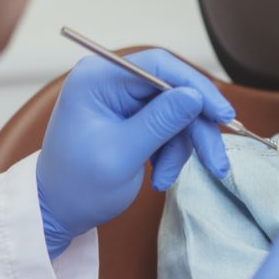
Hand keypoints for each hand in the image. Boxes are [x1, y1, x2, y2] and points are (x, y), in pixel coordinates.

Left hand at [36, 49, 234, 257]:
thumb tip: (195, 96)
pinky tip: (160, 176)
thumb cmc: (77, 185)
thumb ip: (160, 122)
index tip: (220, 115)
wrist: (57, 212)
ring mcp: (122, 101)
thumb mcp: (122, 154)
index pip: (159, 66)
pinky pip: (168, 128)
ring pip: (176, 113)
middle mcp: (111, 82)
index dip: (195, 87)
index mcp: (99, 79)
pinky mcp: (132, 119)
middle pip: (173, 91)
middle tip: (215, 162)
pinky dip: (171, 154)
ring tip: (166, 179)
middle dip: (195, 128)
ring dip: (180, 149)